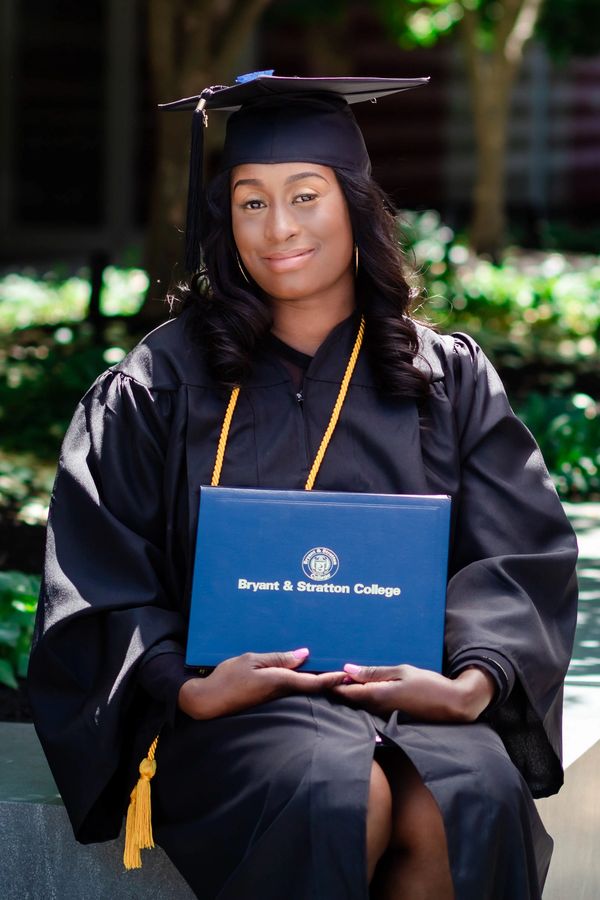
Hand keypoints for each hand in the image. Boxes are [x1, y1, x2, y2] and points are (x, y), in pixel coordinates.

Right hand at [178, 648, 345, 719]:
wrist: (207, 702)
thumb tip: (304, 655)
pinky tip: (301, 675)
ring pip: (300, 689)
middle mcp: (280, 693)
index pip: (313, 682)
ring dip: (314, 681)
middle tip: (345, 669)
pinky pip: (288, 690)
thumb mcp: (252, 660)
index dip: (332, 679)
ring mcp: (274, 699)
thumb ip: (279, 658)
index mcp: (280, 681)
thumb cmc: (228, 678)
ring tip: (328, 668)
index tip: (348, 674)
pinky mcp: (266, 701)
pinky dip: (299, 682)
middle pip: (310, 686)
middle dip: (327, 679)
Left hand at [329, 663, 495, 721]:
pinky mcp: (391, 718)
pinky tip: (363, 688)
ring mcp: (385, 715)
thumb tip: (348, 670)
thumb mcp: (401, 671)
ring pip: (360, 704)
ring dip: (351, 693)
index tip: (322, 673)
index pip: (347, 692)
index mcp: (378, 696)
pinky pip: (371, 707)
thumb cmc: (429, 684)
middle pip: (351, 699)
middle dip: (339, 688)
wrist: (453, 704)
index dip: (332, 683)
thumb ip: (374, 672)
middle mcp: (378, 709)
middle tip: (327, 673)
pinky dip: (363, 698)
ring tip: (341, 678)